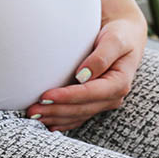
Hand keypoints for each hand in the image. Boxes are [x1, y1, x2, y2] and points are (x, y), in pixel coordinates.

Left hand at [27, 12, 147, 131]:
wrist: (126, 36)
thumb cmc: (120, 35)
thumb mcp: (115, 40)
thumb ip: (101, 57)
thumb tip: (83, 75)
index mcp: (120, 83)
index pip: (90, 93)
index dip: (67, 96)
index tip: (45, 95)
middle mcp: (113, 97)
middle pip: (81, 108)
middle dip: (56, 110)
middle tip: (32, 110)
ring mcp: (104, 102)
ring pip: (77, 115)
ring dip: (55, 117)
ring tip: (33, 115)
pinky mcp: (96, 102)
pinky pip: (78, 116)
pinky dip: (62, 121)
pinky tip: (47, 123)